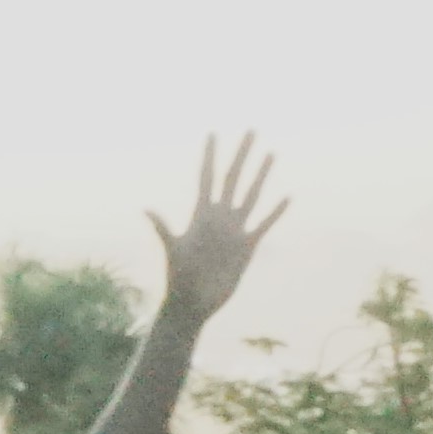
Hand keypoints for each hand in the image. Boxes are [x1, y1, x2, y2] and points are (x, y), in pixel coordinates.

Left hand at [150, 133, 286, 321]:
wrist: (193, 303)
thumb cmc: (178, 279)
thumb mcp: (172, 250)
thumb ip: (162, 228)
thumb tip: (146, 209)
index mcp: (200, 214)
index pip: (206, 177)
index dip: (209, 156)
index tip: (212, 133)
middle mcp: (219, 217)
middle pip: (233, 178)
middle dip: (241, 154)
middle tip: (251, 130)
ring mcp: (234, 229)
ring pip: (251, 194)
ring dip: (261, 174)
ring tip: (271, 152)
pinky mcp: (247, 245)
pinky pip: (264, 223)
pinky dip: (276, 211)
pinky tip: (286, 197)